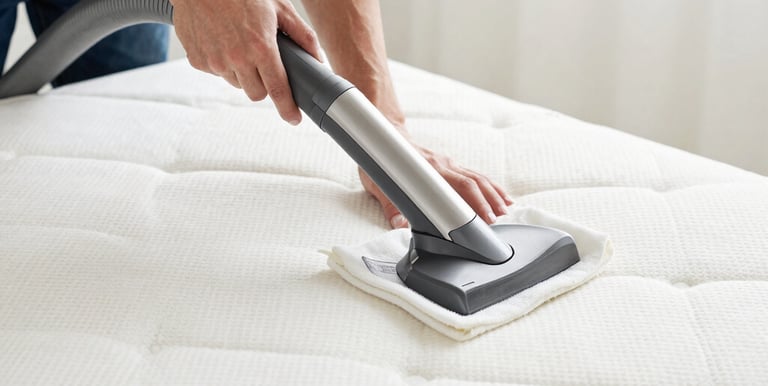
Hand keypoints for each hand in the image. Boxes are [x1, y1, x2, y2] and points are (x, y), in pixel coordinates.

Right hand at [170, 0, 319, 123]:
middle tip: (262, 64)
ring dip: (241, 72)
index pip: (278, 89)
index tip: (293, 118)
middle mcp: (237, 58)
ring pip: (236, 83)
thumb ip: (302, 35)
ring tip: (240, 45)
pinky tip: (222, 41)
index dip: (287, 108)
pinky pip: (216, 72)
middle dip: (263, 84)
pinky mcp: (198, 60)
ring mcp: (215, 61)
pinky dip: (222, 62)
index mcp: (261, 47)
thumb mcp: (279, 8)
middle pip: (256, 94)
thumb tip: (317, 59)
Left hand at [359, 140, 513, 228]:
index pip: (457, 188)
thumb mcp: (378, 185)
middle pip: (473, 182)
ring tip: (505, 209)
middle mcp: (442, 165)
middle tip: (498, 219)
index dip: (472, 204)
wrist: (387, 137)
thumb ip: (390, 206)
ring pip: (477, 177)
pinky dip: (489, 186)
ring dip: (493, 193)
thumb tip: (400, 224)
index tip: (481, 219)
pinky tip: (500, 195)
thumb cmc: (383, 161)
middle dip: (488, 201)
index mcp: (428, 171)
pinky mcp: (450, 165)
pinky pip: (474, 175)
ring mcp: (448, 164)